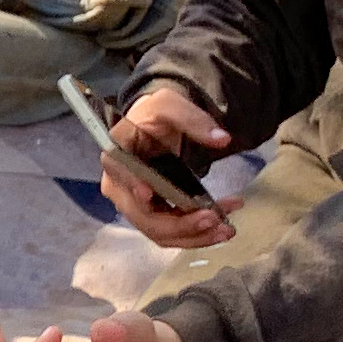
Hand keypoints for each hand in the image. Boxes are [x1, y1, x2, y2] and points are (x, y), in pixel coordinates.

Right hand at [103, 87, 237, 248]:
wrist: (153, 126)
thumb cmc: (155, 115)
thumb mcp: (171, 105)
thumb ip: (193, 119)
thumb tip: (221, 139)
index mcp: (116, 157)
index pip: (122, 177)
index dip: (134, 187)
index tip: (150, 194)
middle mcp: (119, 187)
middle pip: (143, 217)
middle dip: (179, 224)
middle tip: (214, 218)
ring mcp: (134, 205)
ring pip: (158, 232)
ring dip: (192, 236)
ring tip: (226, 228)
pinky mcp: (151, 214)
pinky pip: (169, 232)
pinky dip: (194, 234)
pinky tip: (220, 227)